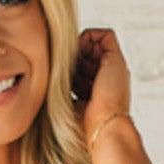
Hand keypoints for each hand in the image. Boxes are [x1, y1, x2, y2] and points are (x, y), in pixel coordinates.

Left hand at [73, 27, 130, 146]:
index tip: (63, 78)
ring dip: (80, 49)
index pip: (83, 66)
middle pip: (88, 53)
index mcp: (101, 88)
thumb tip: (46, 78)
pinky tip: (81, 53)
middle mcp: (110, 76)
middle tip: (67, 72)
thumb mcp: (69, 103)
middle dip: (74, 58)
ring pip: (95, 43)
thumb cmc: (85, 125)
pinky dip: (90, 38)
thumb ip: (64, 88)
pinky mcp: (117, 59)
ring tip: (74, 65)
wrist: (103, 128)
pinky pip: (105, 35)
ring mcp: (114, 67)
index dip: (71, 66)